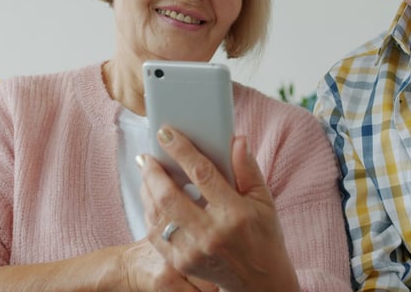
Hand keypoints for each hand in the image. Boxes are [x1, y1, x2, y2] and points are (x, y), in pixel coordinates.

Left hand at [138, 128, 299, 291]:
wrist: (259, 281)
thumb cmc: (263, 235)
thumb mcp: (263, 200)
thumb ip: (248, 168)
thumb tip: (237, 139)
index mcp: (234, 213)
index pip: (202, 173)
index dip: (181, 150)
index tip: (166, 133)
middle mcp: (211, 233)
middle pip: (170, 195)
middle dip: (153, 170)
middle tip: (147, 156)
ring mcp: (193, 251)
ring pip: (158, 214)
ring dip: (147, 189)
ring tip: (146, 172)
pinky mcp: (181, 263)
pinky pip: (155, 233)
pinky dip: (150, 212)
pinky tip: (151, 198)